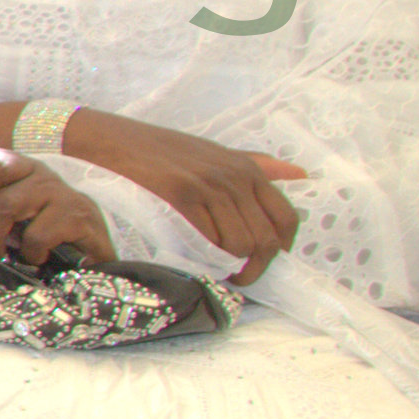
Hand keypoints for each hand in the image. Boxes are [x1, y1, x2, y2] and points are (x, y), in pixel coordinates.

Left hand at [0, 139, 116, 268]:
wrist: (91, 254)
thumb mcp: (2, 220)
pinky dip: (28, 252)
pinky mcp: (77, 214)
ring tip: (0, 252)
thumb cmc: (40, 233)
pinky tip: (35, 257)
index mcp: (9, 166)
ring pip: (7, 203)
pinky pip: (37, 234)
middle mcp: (32, 169)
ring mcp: (57, 189)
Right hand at [63, 111, 304, 284]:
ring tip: (214, 267)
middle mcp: (234, 177)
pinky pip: (207, 238)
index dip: (280, 248)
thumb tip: (301, 174)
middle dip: (255, 267)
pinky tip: (194, 254)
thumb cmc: (165, 148)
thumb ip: (260, 165)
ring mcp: (209, 186)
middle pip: (264, 239)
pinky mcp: (182, 195)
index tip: (264, 261)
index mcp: (248, 168)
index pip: (285, 218)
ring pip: (239, 244)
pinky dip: (204, 254)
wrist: (116, 140)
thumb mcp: (219, 152)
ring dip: (228, 264)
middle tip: (237, 278)